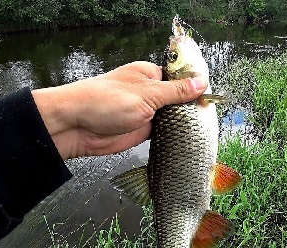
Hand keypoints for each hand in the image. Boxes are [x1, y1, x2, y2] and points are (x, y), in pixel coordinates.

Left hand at [31, 61, 206, 158]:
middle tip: (208, 114)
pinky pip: (163, 131)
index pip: (179, 77)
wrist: (76, 127)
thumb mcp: (146, 94)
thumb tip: (201, 83)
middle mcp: (148, 91)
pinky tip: (186, 137)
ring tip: (202, 127)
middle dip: (190, 105)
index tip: (210, 95)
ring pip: (172, 116)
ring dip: (182, 122)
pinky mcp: (142, 130)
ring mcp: (146, 111)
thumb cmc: (106, 101)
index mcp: (149, 74)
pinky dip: (173, 134)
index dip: (194, 86)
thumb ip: (175, 91)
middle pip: (178, 98)